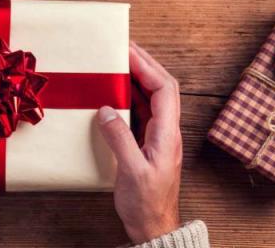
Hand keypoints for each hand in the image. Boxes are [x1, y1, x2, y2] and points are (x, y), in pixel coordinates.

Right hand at [97, 41, 182, 243]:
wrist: (155, 228)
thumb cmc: (146, 204)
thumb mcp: (131, 171)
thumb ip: (120, 139)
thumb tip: (106, 110)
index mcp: (167, 134)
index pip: (164, 89)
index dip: (147, 66)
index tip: (127, 50)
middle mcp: (167, 131)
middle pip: (162, 87)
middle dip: (145, 63)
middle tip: (123, 47)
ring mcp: (159, 137)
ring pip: (153, 98)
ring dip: (138, 78)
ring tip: (119, 63)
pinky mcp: (149, 144)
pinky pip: (143, 112)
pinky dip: (131, 96)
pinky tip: (116, 93)